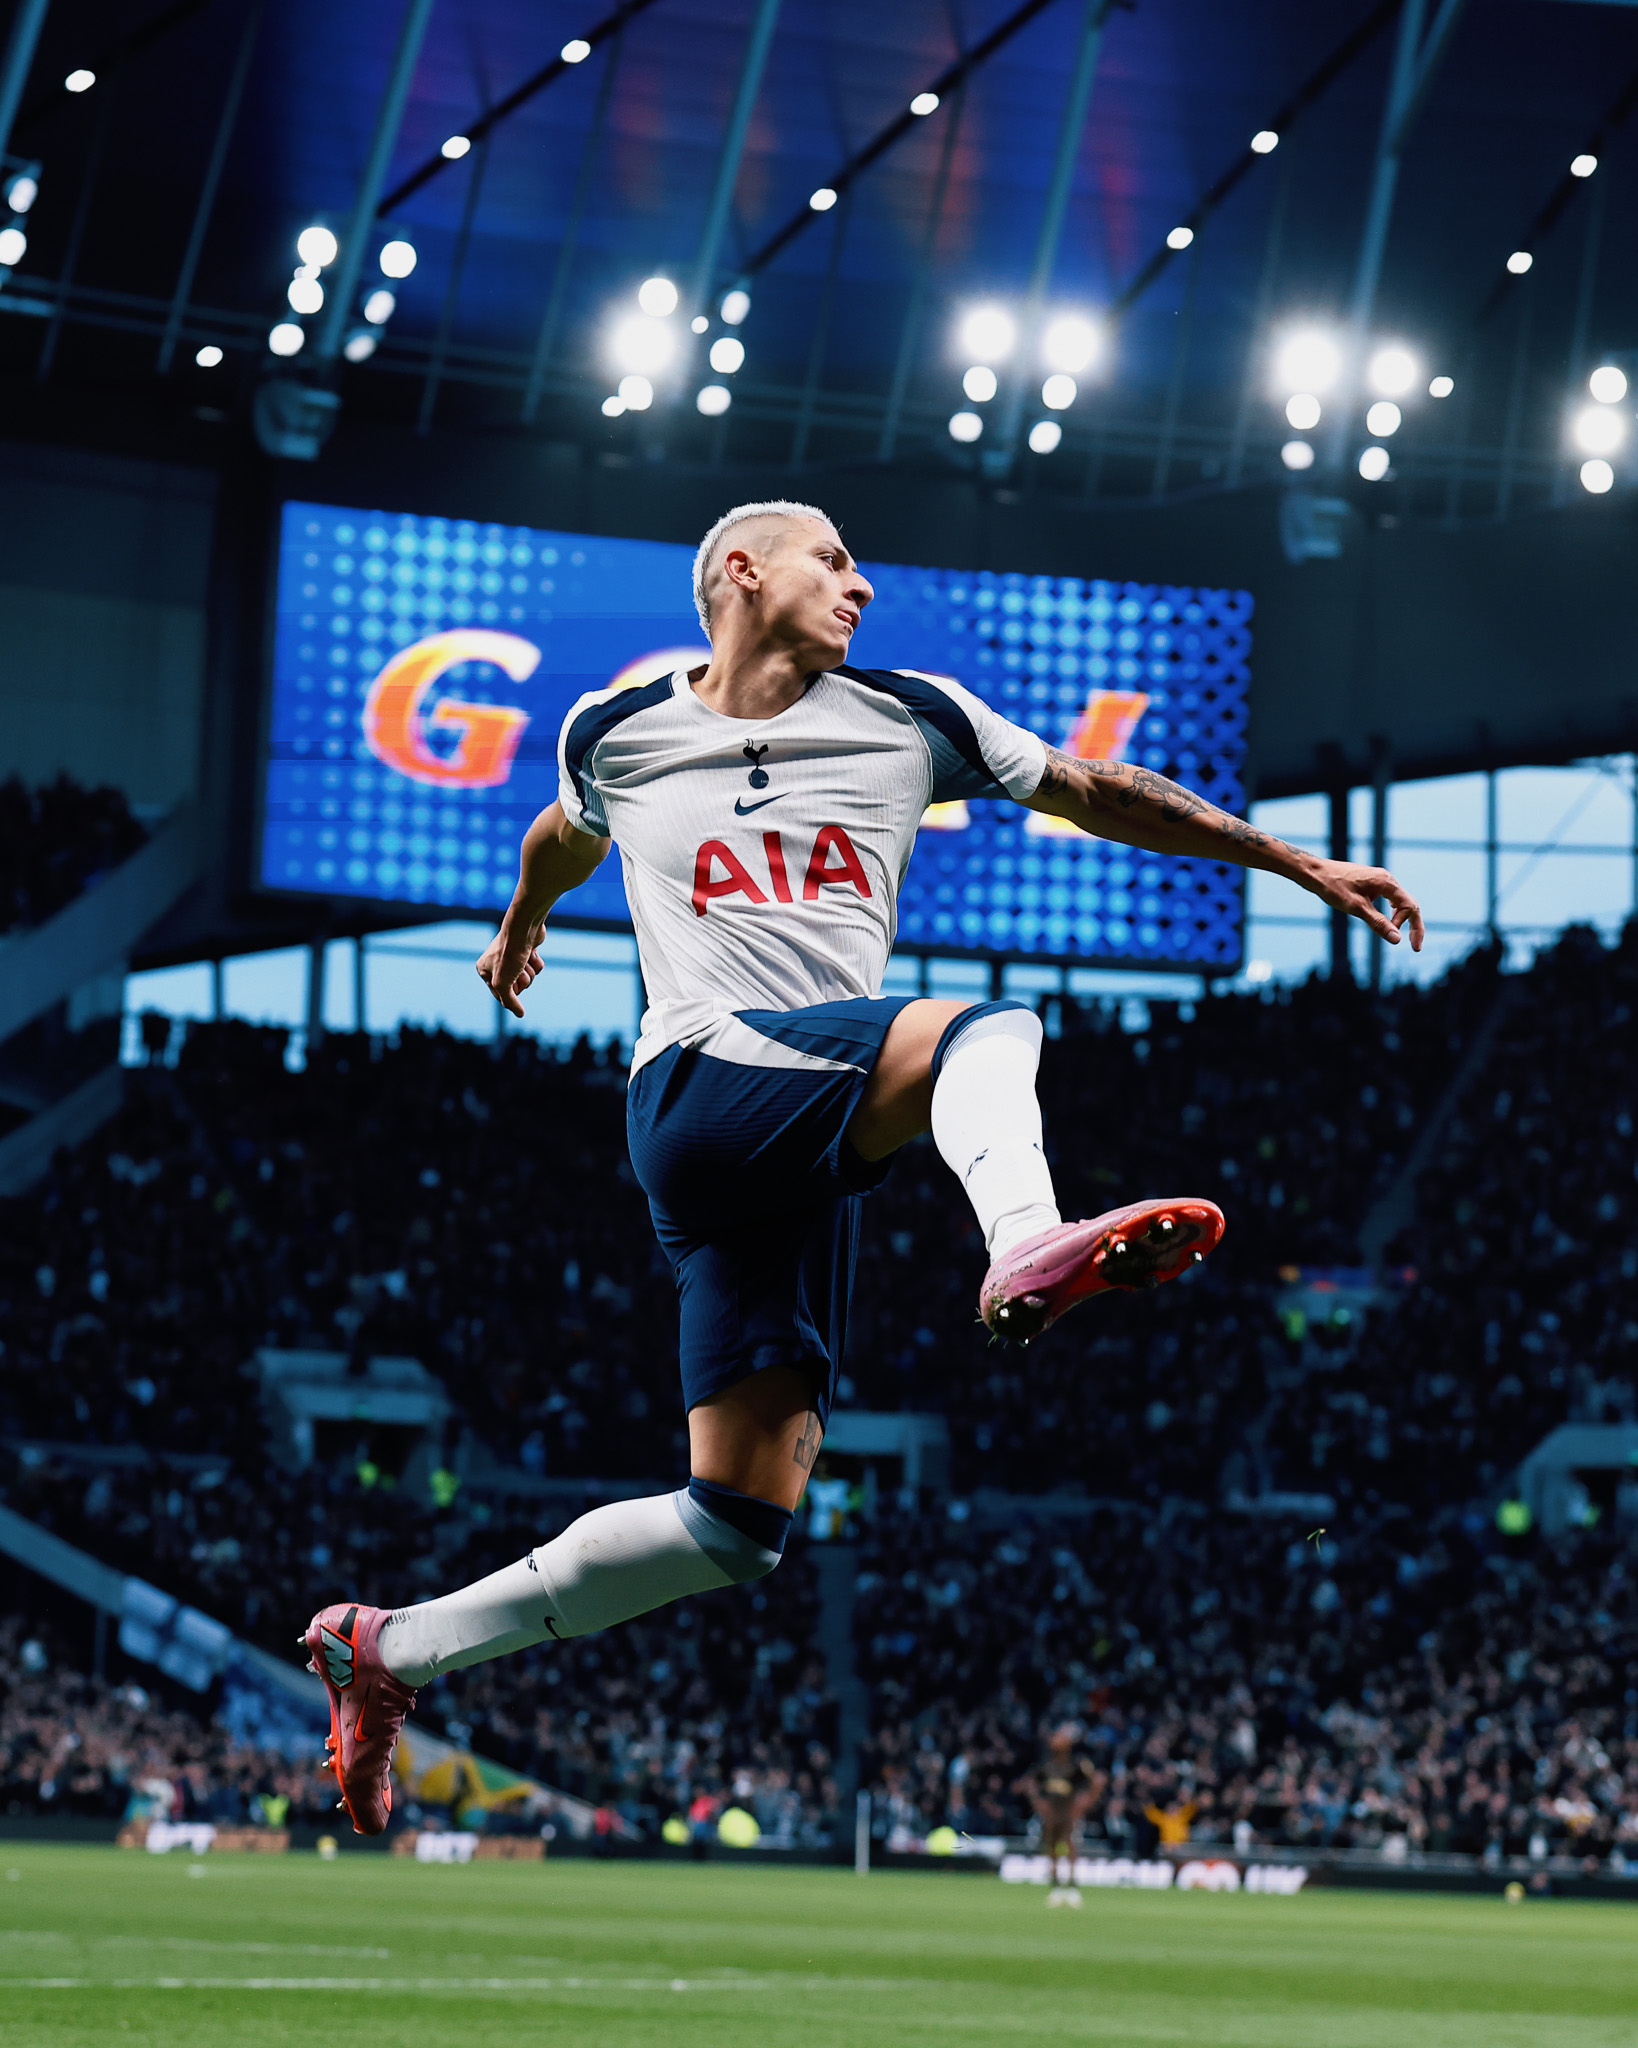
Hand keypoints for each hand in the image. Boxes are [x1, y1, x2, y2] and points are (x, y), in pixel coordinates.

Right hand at [476, 917, 545, 1016]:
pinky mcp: (526, 952)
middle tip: (518, 969)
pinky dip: (537, 963)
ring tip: (525, 960)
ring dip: (530, 971)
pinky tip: (532, 952)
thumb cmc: (509, 954)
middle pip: (516, 987)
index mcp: (484, 970)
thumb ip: (509, 1001)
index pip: (500, 995)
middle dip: (521, 980)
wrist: (524, 928)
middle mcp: (496, 964)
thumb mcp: (503, 983)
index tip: (512, 983)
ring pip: (528, 978)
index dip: (510, 994)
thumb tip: (520, 1014)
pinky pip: (535, 968)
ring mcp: (512, 958)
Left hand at [1308, 859, 1424, 949]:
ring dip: (1401, 919)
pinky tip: (1387, 921)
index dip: (1414, 927)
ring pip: (1398, 901)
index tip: (1403, 943)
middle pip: (1408, 904)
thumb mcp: (1356, 908)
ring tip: (1398, 934)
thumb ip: (1378, 923)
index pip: (1410, 906)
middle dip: (1413, 925)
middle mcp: (1387, 879)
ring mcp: (1379, 880)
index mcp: (1387, 882)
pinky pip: (1388, 898)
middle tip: (1415, 947)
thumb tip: (1397, 939)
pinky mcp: (1371, 883)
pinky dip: (1390, 912)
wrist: (1315, 873)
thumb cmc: (1333, 888)